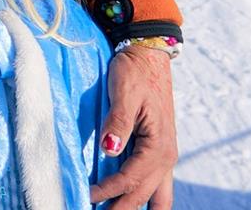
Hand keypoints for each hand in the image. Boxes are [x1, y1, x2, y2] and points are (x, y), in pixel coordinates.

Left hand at [90, 46, 176, 208]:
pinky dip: (143, 196)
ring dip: (137, 206)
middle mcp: (165, 156)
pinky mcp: (156, 150)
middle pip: (143, 194)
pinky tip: (126, 200)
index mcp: (158, 146)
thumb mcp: (124, 93)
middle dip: (122, 207)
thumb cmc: (134, 72)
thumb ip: (117, 122)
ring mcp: (163, 155)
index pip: (130, 179)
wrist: (149, 55)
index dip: (108, 191)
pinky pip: (154, 183)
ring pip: (157, 195)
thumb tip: (109, 149)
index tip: (85, 196)